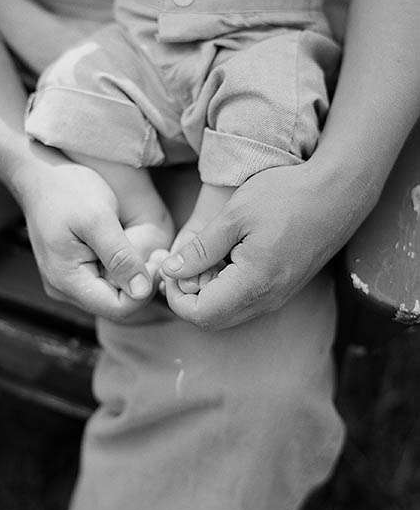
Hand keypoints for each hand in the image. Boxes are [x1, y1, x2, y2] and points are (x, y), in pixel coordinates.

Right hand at [15, 153, 158, 319]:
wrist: (39, 174)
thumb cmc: (67, 190)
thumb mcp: (98, 219)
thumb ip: (120, 257)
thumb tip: (142, 291)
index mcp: (66, 280)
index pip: (117, 309)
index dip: (144, 290)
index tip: (157, 260)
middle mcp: (63, 289)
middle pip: (114, 304)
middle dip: (140, 282)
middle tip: (157, 252)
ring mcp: (65, 281)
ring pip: (110, 293)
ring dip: (131, 274)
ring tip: (141, 245)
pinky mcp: (71, 271)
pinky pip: (102, 281)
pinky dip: (119, 268)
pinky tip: (126, 245)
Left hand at [160, 160, 376, 329]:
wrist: (340, 190)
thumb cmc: (287, 195)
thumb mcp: (234, 216)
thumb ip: (200, 249)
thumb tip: (170, 271)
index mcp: (254, 283)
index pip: (199, 315)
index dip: (175, 297)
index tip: (170, 269)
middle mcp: (268, 299)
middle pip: (212, 319)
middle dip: (188, 297)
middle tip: (180, 264)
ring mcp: (279, 296)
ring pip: (229, 312)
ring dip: (206, 293)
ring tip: (202, 257)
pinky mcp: (285, 287)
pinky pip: (246, 301)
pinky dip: (225, 288)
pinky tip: (223, 257)